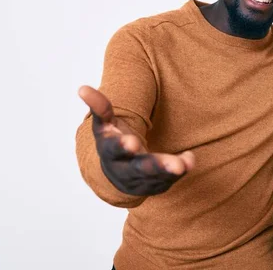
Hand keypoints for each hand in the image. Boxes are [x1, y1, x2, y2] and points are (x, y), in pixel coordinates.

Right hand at [78, 86, 194, 195]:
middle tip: (173, 163)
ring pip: (156, 177)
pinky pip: (168, 180)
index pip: (113, 150)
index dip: (121, 146)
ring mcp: (141, 180)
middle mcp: (124, 169)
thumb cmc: (112, 142)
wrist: (116, 174)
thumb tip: (82, 88)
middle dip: (155, 166)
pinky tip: (190, 160)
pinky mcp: (155, 184)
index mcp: (109, 152)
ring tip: (183, 164)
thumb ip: (100, 108)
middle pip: (138, 169)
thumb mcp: (105, 125)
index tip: (132, 142)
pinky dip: (180, 169)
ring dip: (170, 171)